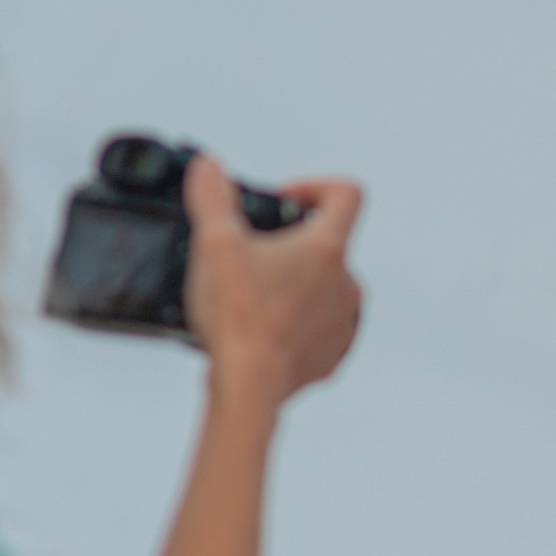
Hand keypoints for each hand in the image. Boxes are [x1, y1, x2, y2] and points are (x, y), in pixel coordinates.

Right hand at [183, 157, 362, 400]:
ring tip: (253, 296)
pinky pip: (317, 329)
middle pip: (327, 245)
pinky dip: (294, 324)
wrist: (249, 387)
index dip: (313, 187)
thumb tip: (209, 168)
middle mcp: (346, 285)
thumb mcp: (215, 244)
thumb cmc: (240, 320)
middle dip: (289, 245)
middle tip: (250, 258)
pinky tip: (261, 328)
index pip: (345, 194)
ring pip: (323, 289)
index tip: (283, 202)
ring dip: (293, 286)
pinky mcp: (330, 356)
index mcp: (327, 250)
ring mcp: (342, 323)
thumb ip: (212, 197)